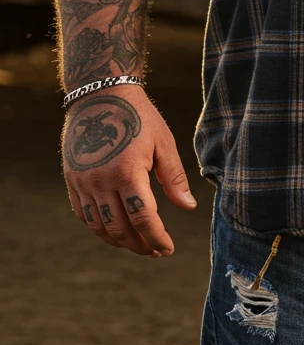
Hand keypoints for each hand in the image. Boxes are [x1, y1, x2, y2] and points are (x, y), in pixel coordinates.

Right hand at [62, 85, 196, 255]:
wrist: (100, 94)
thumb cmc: (139, 116)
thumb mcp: (163, 142)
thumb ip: (174, 178)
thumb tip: (189, 207)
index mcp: (127, 172)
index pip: (143, 219)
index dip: (157, 238)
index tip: (167, 249)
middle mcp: (101, 182)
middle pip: (120, 229)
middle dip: (139, 245)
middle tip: (155, 250)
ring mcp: (83, 183)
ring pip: (99, 227)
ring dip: (119, 241)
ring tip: (138, 244)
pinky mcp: (72, 180)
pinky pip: (84, 215)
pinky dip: (99, 228)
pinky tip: (115, 229)